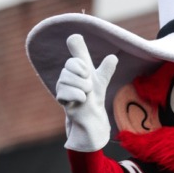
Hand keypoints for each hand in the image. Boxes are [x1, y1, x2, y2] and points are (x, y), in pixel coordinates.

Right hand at [56, 34, 117, 151]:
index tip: (87, 74)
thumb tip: (113, 57)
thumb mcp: (101, 81)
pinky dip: (77, 96)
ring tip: (85, 95)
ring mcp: (61, 86)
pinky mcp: (60, 97)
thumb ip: (106, 69)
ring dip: (82, 88)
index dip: (81, 65)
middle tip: (88, 88)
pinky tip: (80, 100)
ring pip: (66, 79)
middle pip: (68, 68)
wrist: (92, 115)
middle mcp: (66, 75)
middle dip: (83, 79)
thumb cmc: (95, 97)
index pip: (72, 58)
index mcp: (75, 68)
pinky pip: (66, 91)